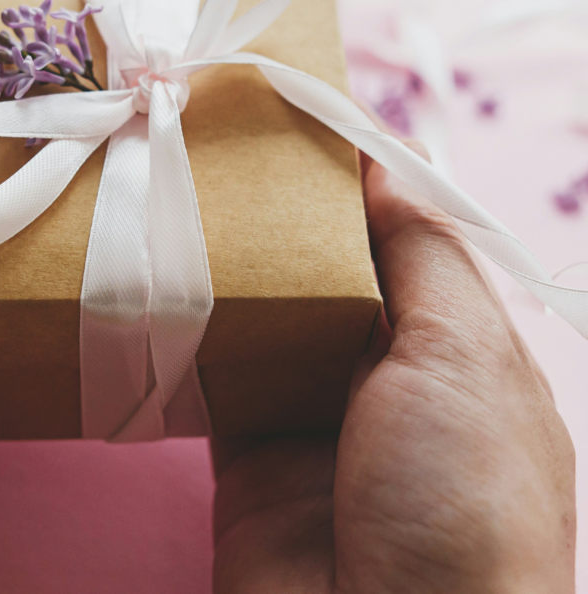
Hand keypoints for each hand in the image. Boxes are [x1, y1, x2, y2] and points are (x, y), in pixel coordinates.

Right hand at [211, 145, 575, 592]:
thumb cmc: (459, 502)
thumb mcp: (465, 357)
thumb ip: (422, 255)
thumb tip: (383, 159)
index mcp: (450, 344)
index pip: (392, 236)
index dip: (346, 178)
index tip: (288, 116)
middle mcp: (379, 374)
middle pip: (318, 270)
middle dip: (273, 215)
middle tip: (214, 149)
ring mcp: (307, 413)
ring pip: (259, 315)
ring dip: (223, 269)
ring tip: (175, 199)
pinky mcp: (243, 450)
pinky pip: (209, 372)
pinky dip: (183, 332)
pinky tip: (153, 283)